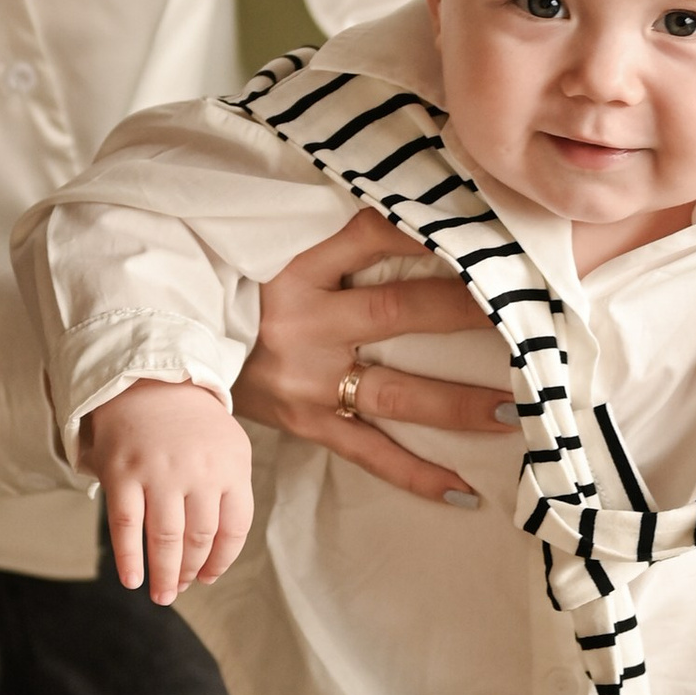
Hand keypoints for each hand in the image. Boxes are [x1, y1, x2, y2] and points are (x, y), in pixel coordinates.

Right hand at [83, 380, 254, 602]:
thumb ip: (231, 493)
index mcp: (231, 467)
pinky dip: (129, 558)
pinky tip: (132, 579)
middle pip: (199, 539)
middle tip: (180, 588)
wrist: (148, 381)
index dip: (221, 561)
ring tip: (162, 594)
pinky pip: (126, 526)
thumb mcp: (228, 448)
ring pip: (165, 539)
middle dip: (190, 572)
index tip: (208, 577)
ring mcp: (159, 472)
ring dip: (165, 574)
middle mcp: (198, 471)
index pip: (233, 530)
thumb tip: (215, 553)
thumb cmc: (192, 425)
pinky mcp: (123, 472)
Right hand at [231, 211, 511, 505]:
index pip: (370, 235)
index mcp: (293, 267)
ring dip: (457, 403)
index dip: (423, 228)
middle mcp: (303, 323)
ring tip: (513, 407)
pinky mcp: (307, 423)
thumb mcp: (272, 249)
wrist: (170, 360)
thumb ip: (332, 230)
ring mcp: (306, 380)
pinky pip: (370, 453)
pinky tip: (464, 491)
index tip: (479, 224)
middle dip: (464, 310)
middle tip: (525, 312)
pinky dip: (417, 475)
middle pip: (396, 311)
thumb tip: (411, 203)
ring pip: (395, 392)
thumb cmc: (237, 293)